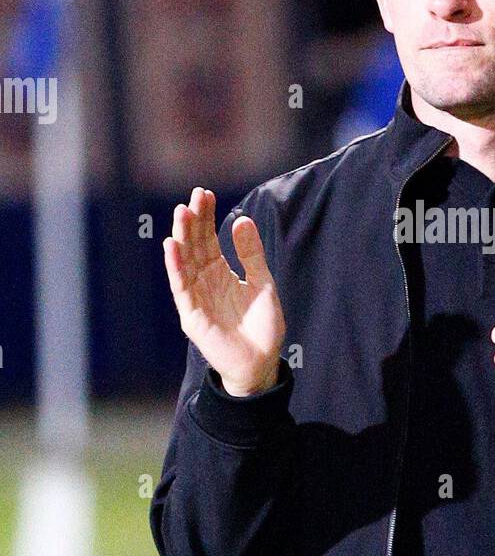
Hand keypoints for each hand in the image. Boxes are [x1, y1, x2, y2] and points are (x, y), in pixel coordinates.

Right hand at [162, 187, 285, 396]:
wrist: (262, 362)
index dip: (206, 217)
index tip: (206, 194)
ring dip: (181, 237)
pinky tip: (172, 246)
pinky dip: (176, 267)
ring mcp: (196, 298)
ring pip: (184, 262)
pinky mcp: (192, 316)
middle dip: (193, 221)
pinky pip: (181, 287)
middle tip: (194, 196)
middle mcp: (204, 282)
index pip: (208, 239)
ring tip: (181, 213)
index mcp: (220, 273)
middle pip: (195, 246)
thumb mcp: (262, 282)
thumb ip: (251, 253)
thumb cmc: (262, 326)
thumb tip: (242, 219)